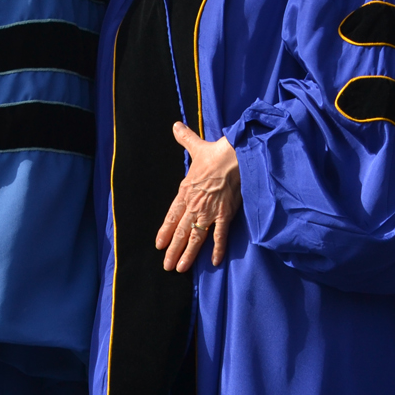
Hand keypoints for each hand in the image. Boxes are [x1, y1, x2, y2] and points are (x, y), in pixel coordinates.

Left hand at [155, 122, 241, 272]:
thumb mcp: (196, 146)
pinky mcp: (226, 214)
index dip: (165, 231)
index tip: (159, 244)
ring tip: (181, 269)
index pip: (172, 216)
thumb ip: (185, 139)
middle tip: (167, 266)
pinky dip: (217, 249)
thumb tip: (176, 126)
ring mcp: (210, 211)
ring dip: (188, 254)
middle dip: (173, 250)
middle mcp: (194, 205)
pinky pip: (219, 235)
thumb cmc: (216, 152)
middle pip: (180, 231)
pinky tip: (214, 261)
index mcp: (185, 191)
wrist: (236, 157)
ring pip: (195, 237)